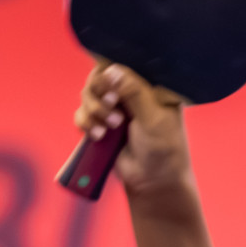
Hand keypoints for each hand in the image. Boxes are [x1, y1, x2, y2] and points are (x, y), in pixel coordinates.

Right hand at [73, 63, 191, 194]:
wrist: (153, 182)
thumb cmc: (163, 149)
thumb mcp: (153, 119)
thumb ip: (133, 92)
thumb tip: (111, 69)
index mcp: (150, 85)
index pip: (123, 64)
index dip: (110, 72)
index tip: (111, 88)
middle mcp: (130, 92)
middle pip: (100, 76)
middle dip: (99, 93)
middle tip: (112, 108)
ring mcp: (114, 108)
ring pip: (88, 94)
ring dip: (93, 110)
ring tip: (109, 128)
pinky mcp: (101, 124)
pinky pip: (82, 114)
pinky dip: (85, 123)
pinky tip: (98, 136)